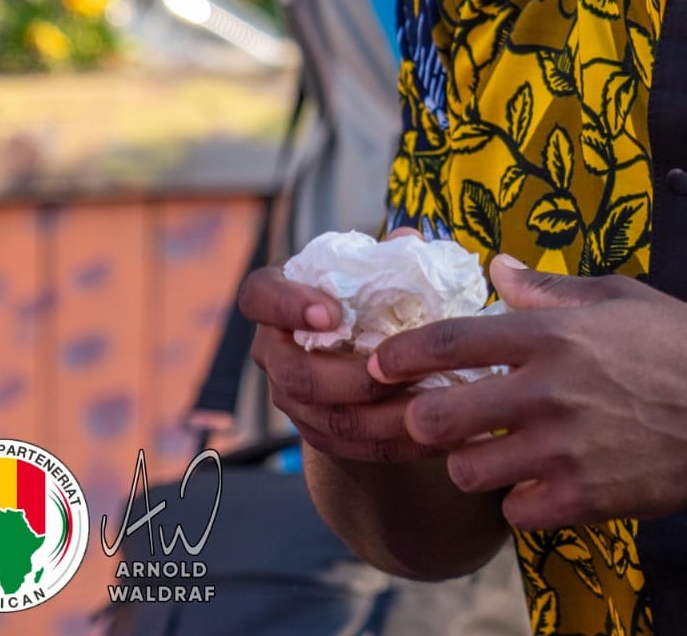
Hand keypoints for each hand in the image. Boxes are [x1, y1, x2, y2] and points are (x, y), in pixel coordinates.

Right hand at [240, 263, 429, 464]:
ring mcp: (287, 395)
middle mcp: (272, 349)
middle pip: (295, 374)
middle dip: (351, 377)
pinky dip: (386, 441)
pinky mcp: (313, 429)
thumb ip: (389, 251)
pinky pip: (345, 446)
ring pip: (323, 418)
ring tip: (424, 403)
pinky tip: (426, 431)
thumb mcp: (369, 261)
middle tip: (398, 368)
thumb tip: (412, 242)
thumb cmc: (362, 285)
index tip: (333, 314)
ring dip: (377, 416)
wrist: (358, 335)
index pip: (260, 296)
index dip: (289, 307)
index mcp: (275, 295)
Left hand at [369, 256, 686, 529]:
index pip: (453, 341)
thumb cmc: (685, 346)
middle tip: (439, 418)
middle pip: (441, 417)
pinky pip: (515, 512)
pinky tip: (541, 484)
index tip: (379, 363)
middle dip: (426, 420)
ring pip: (469, 471)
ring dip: (472, 464)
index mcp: (555, 333)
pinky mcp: (582, 499)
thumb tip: (497, 267)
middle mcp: (550, 390)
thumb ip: (550, 288)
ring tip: (496, 453)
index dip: (404, 354)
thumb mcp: (621, 296)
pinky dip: (520, 502)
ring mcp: (563, 449)